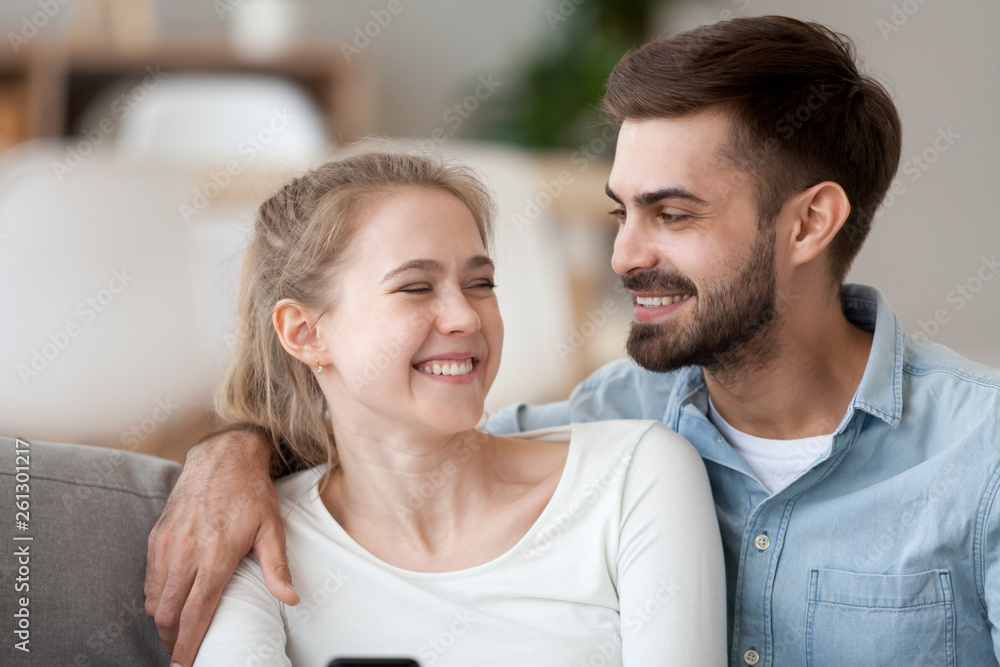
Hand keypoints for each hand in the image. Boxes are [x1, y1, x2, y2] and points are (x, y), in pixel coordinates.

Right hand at [144, 428, 299, 665]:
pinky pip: (150, 578)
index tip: (186, 664)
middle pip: (169, 612)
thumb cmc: (251, 493)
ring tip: (176, 633)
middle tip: (183, 653)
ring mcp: (168, 544)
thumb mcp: (272, 529)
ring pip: (155, 598)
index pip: (196, 612)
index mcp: (215, 555)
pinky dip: (156, 597)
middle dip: (173, 639)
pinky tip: (168, 604)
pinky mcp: (157, 536)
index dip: (189, 643)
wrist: (222, 457)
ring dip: (163, 621)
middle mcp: (186, 552)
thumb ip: (277, 568)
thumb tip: (291, 598)